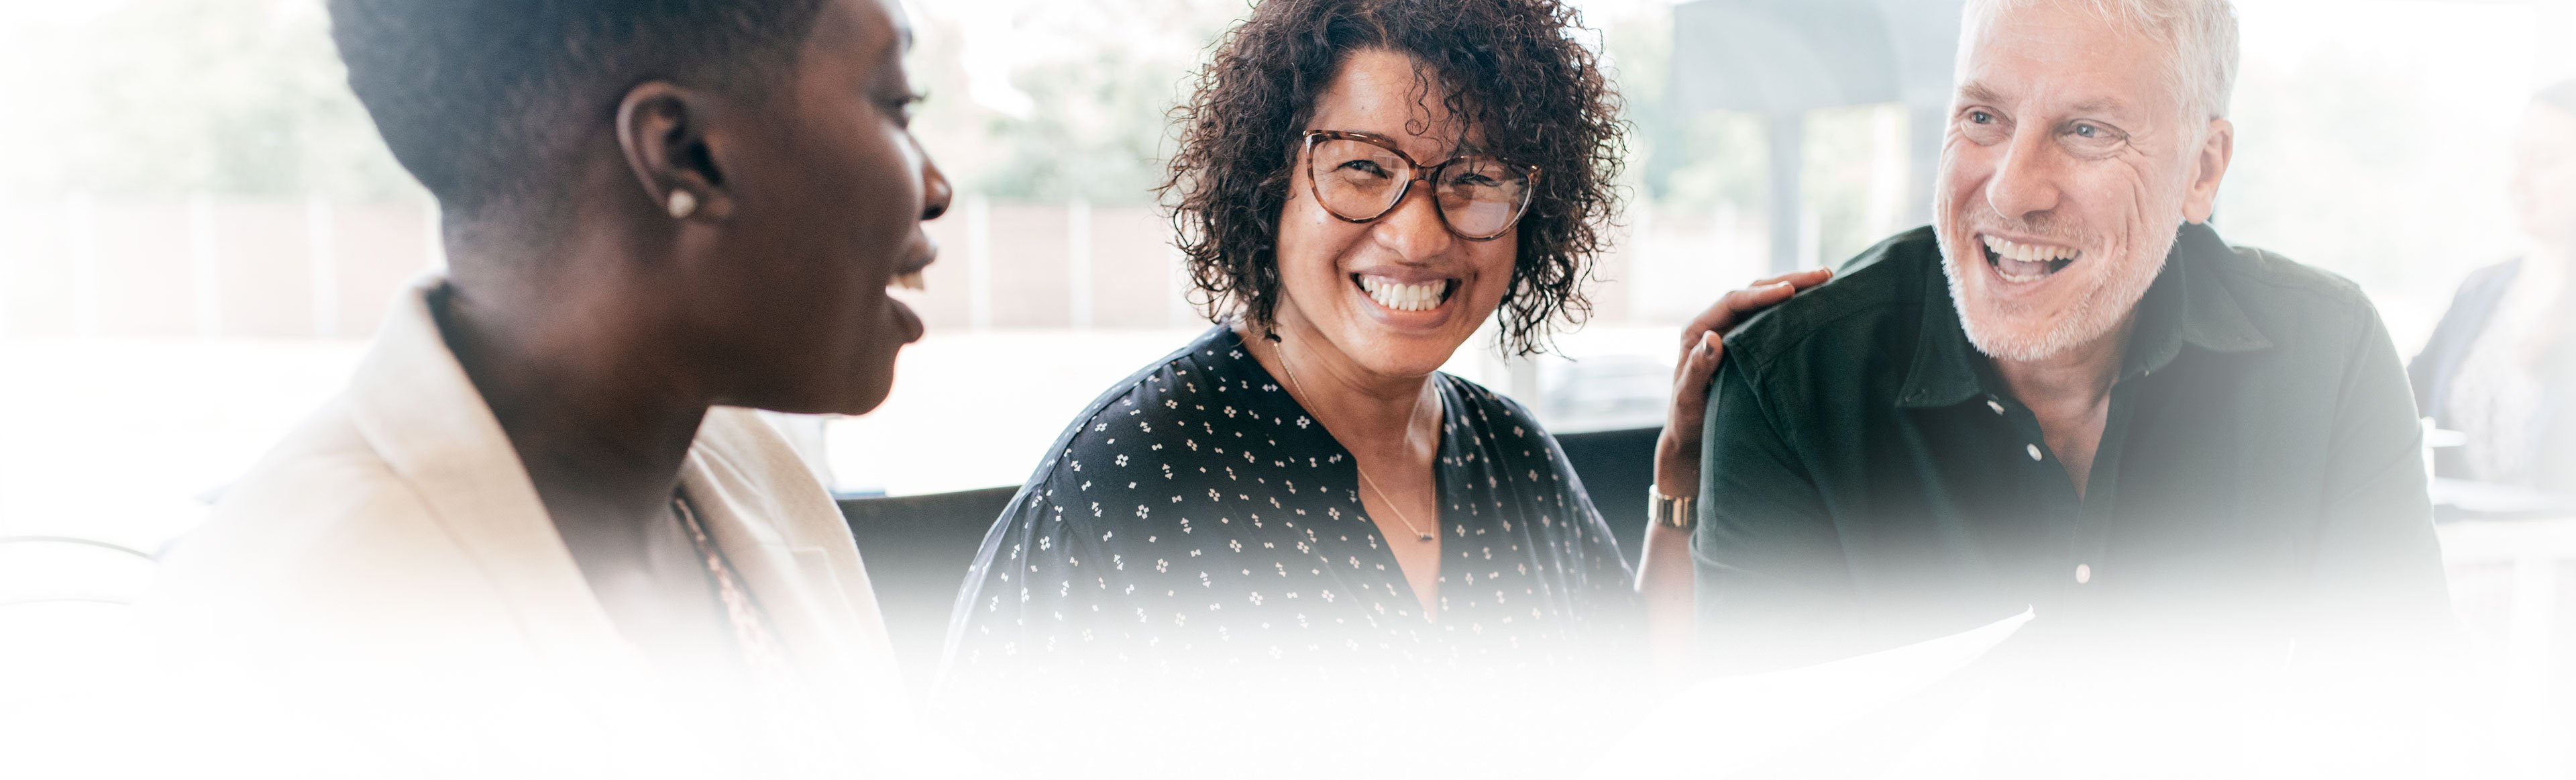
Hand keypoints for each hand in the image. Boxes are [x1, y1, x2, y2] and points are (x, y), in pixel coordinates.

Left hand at [1652, 268, 1832, 499]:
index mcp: (1697, 330)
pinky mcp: (1748, 343)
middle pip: (1753, 292)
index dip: (1762, 294)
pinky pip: (1771, 319)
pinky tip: (1816, 303)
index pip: (1733, 301)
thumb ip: (1698, 370)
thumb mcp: (1688, 398)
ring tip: (1827, 280)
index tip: (1791, 291)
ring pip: (1765, 302)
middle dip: (1788, 282)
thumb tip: (1713, 337)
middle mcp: (1716, 324)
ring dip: (1794, 289)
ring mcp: (1734, 332)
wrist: (1691, 435)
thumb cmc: (1687, 420)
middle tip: (1823, 275)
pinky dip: (1793, 309)